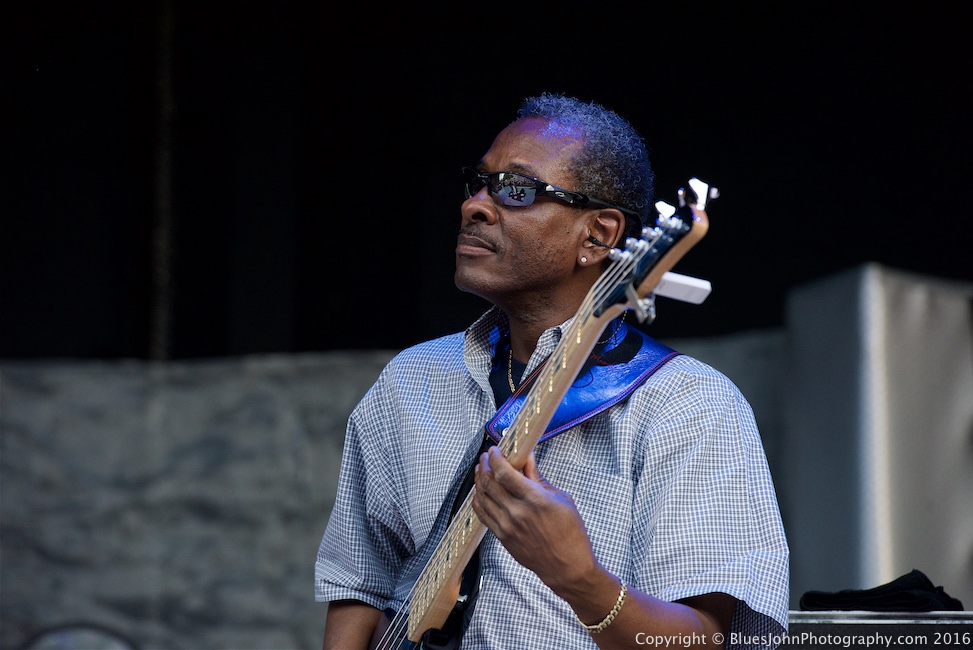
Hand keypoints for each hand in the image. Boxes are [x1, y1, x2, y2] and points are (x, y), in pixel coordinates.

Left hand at [471, 446, 596, 594]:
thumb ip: (539, 478)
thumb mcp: (561, 499)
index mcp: (534, 500)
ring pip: (483, 497)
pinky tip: (479, 491)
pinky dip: (478, 500)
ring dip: (479, 480)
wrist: (567, 566)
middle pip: (489, 483)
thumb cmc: (570, 533)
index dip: (495, 458)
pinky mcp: (502, 537)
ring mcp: (507, 526)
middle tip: (487, 456)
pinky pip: (483, 515)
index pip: (504, 473)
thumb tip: (528, 459)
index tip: (495, 449)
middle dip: (485, 465)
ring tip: (481, 469)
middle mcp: (517, 513)